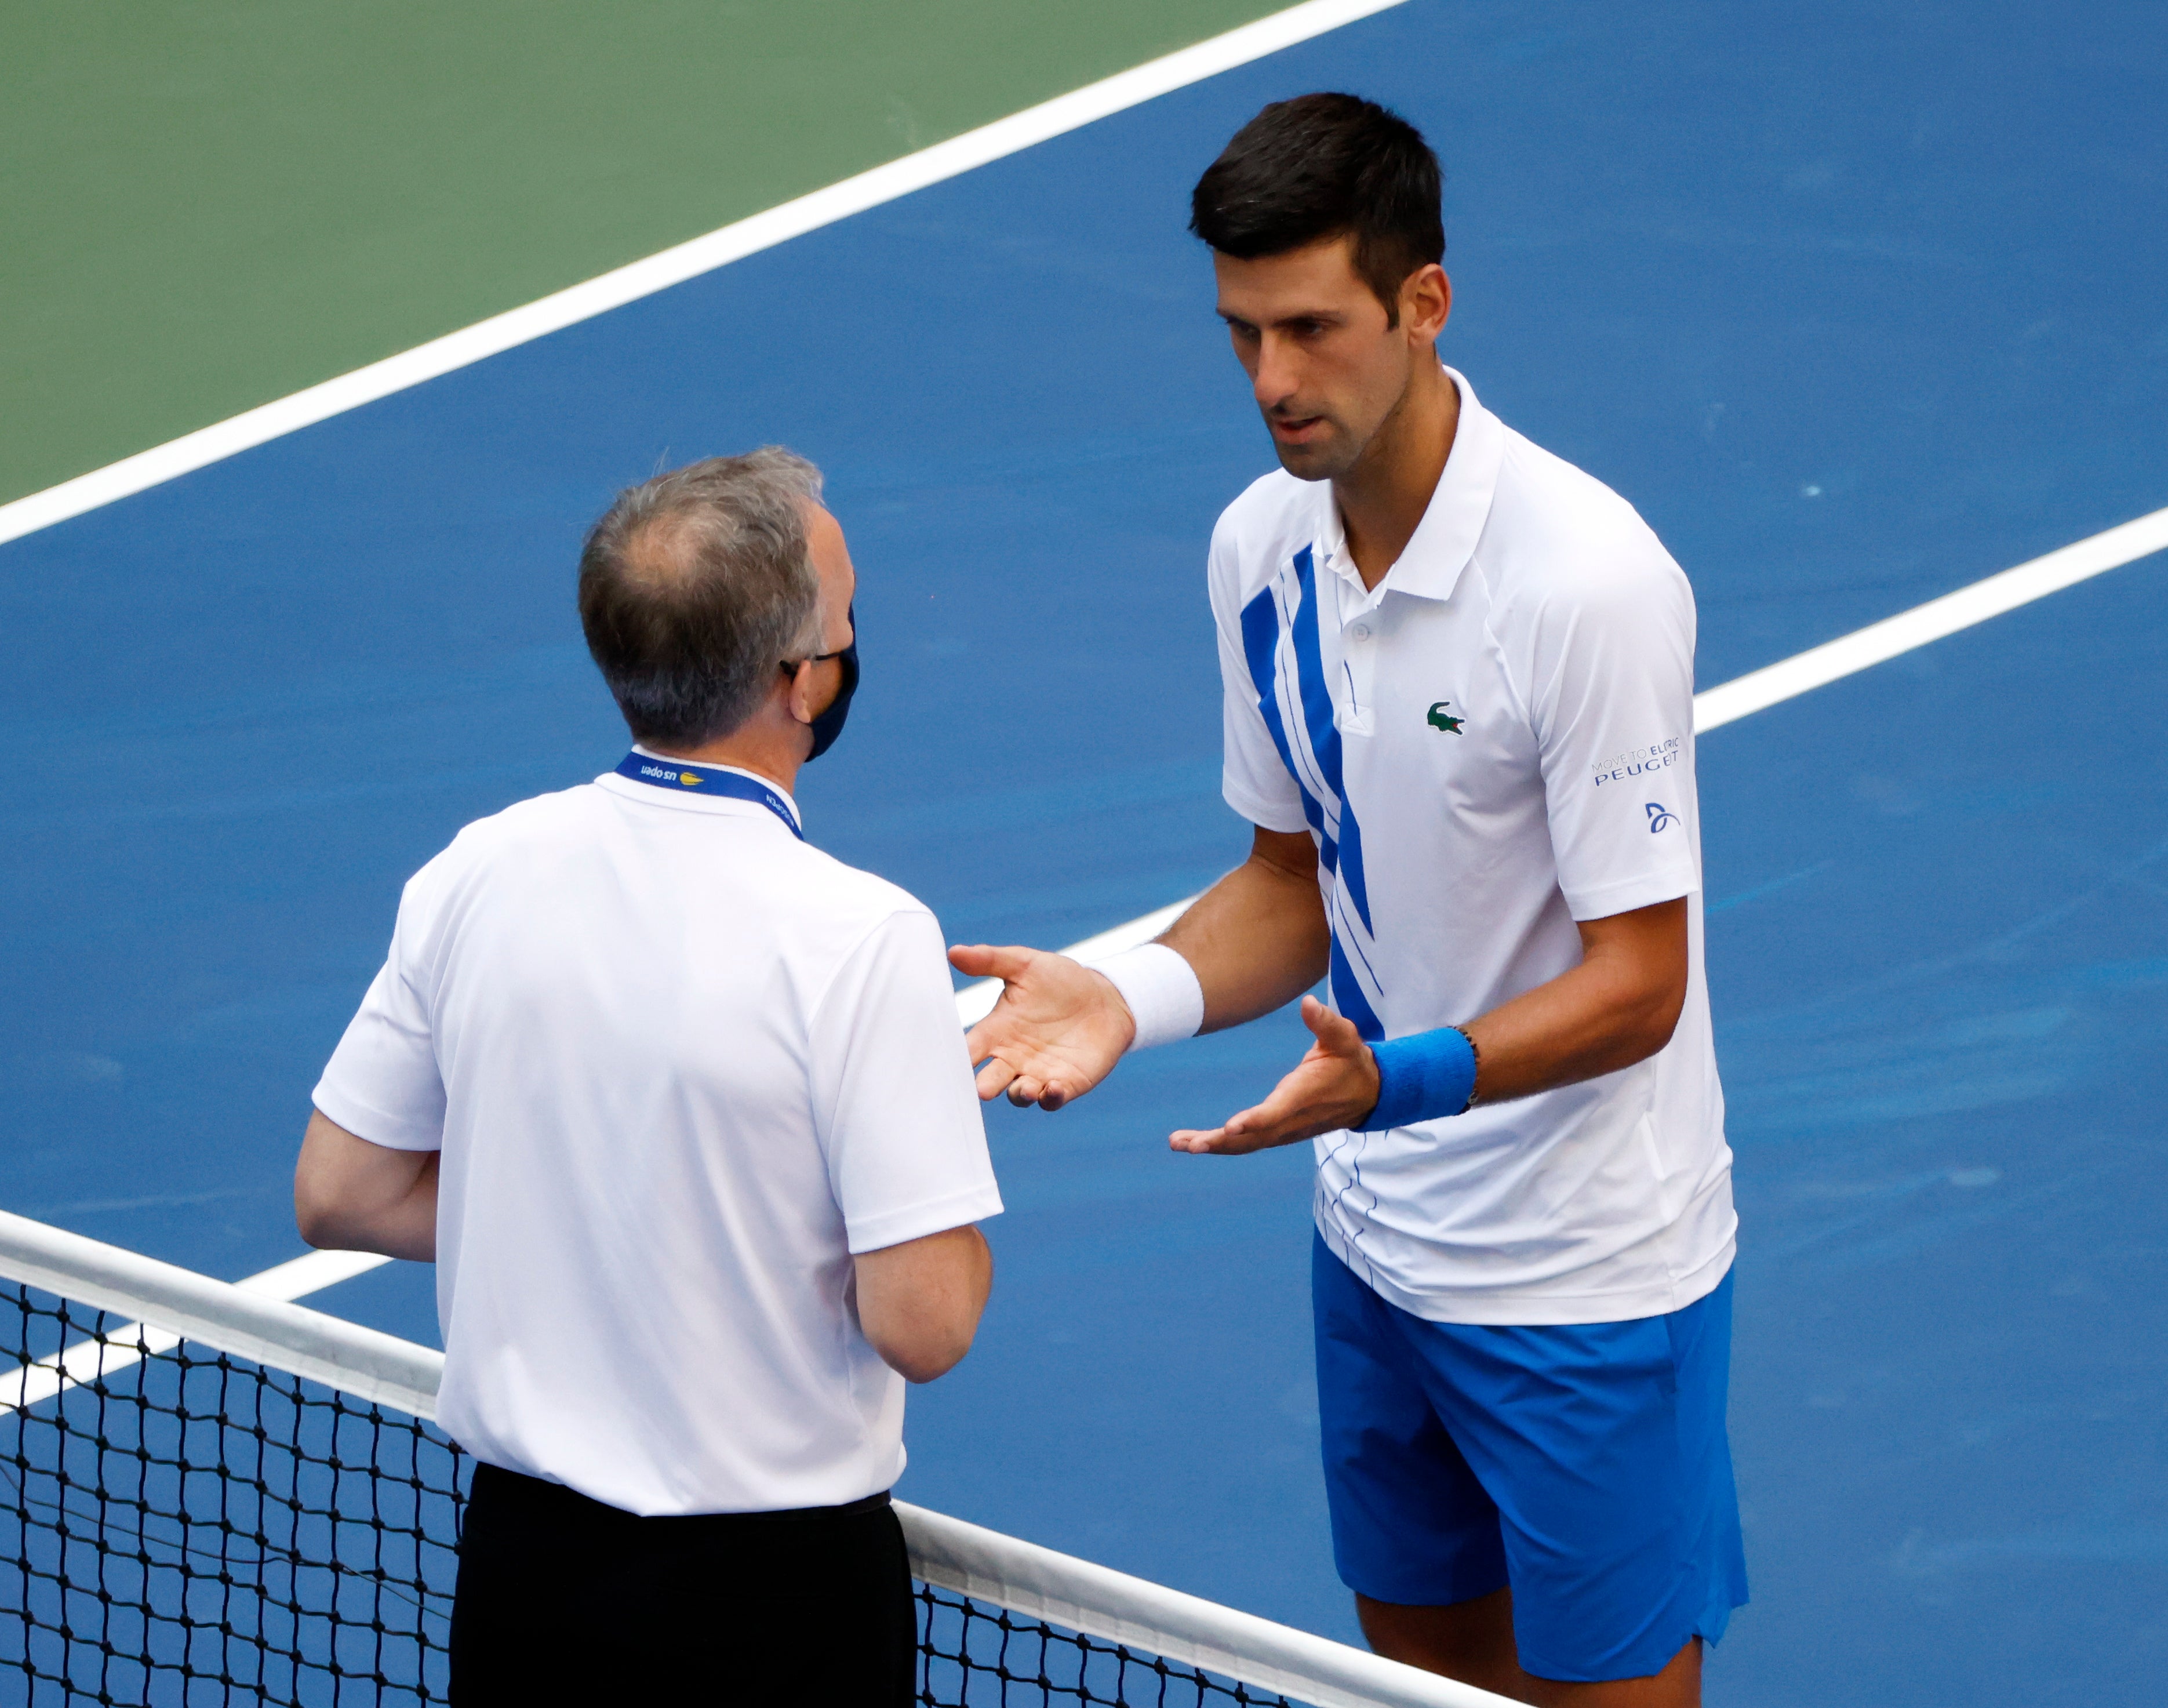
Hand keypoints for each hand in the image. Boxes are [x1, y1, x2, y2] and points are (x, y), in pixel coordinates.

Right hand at [949, 944, 1135, 1109]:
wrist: (1104, 997)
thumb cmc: (1059, 980)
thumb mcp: (1025, 964)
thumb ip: (990, 960)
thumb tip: (954, 951)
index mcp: (996, 1031)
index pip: (969, 1049)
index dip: (957, 1058)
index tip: (945, 1064)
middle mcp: (1012, 1057)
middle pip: (990, 1079)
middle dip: (984, 1087)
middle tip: (981, 1090)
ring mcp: (1038, 1073)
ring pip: (1019, 1094)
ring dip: (1019, 1094)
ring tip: (1024, 1087)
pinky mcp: (1065, 1084)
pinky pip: (1052, 1099)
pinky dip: (1051, 1097)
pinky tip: (1053, 1088)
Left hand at [1169, 995, 1378, 1154]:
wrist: (1367, 1094)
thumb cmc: (1351, 1061)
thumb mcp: (1344, 1037)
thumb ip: (1326, 1022)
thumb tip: (1309, 1003)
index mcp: (1303, 1096)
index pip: (1277, 1112)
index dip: (1255, 1120)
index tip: (1230, 1127)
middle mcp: (1291, 1119)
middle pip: (1253, 1137)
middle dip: (1221, 1142)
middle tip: (1190, 1144)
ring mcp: (1284, 1130)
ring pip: (1246, 1144)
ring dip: (1213, 1146)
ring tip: (1179, 1143)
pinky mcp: (1278, 1132)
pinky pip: (1247, 1143)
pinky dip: (1221, 1145)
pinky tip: (1194, 1143)